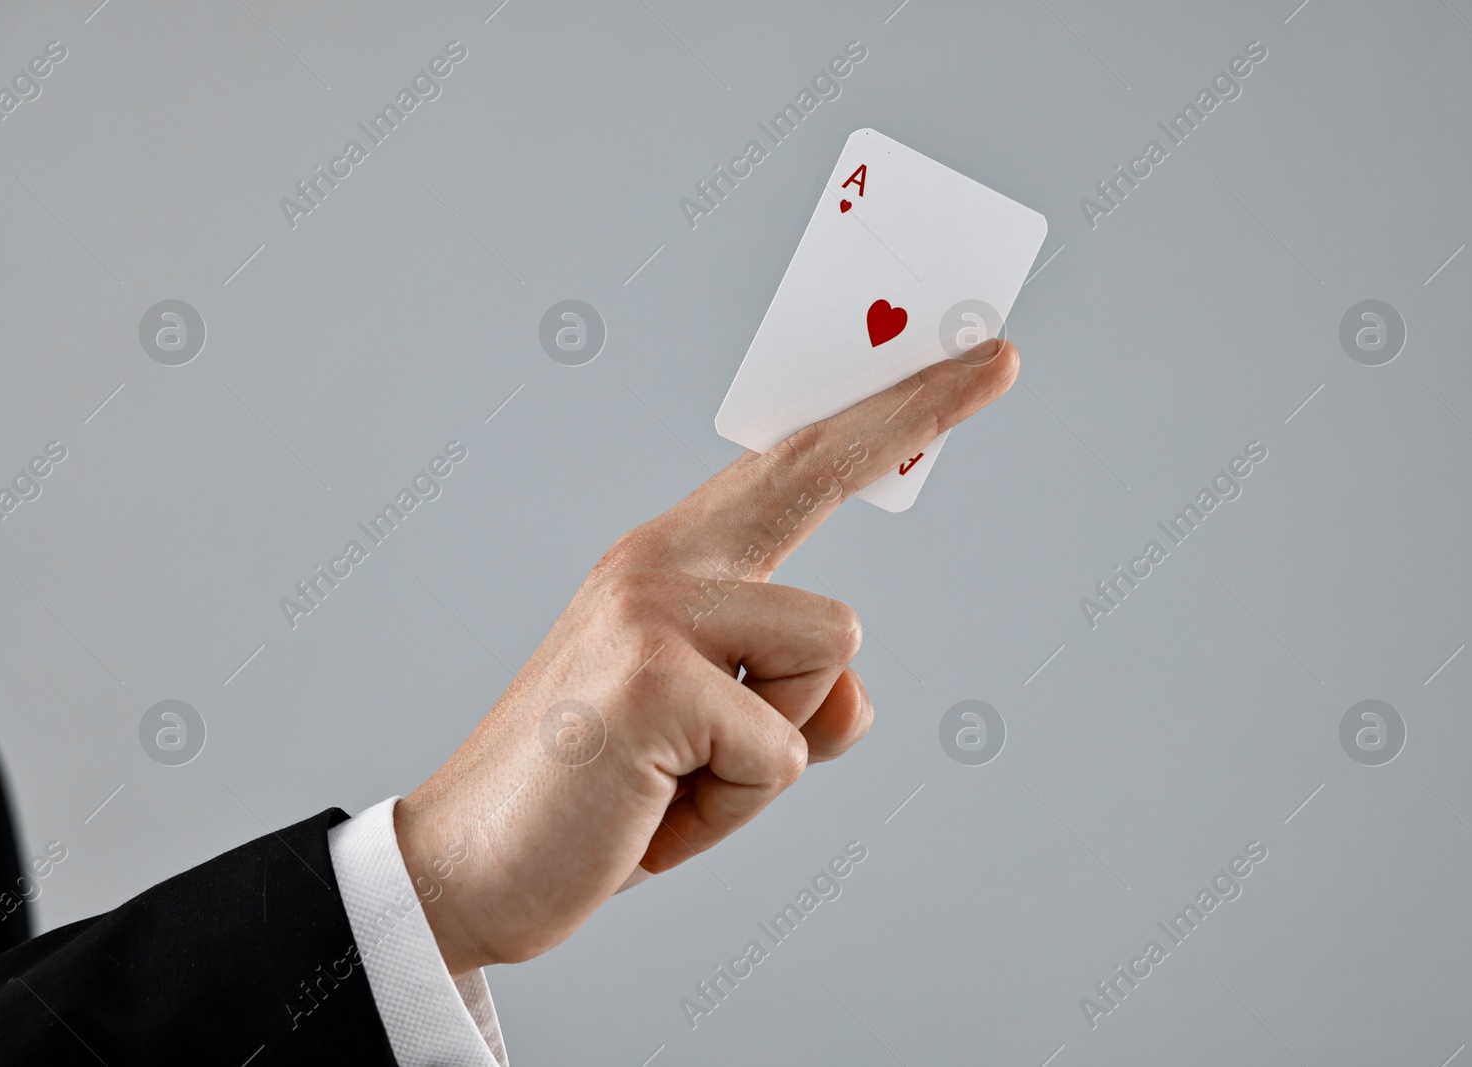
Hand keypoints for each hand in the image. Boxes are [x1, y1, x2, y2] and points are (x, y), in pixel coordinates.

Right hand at [394, 339, 1018, 971]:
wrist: (465, 870)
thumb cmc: (596, 799)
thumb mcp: (712, 745)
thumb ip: (793, 704)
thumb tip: (855, 694)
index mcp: (669, 566)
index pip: (791, 470)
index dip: (881, 419)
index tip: (971, 368)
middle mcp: (659, 564)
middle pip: (815, 469)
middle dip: (915, 408)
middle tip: (1006, 356)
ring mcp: (652, 611)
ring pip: (829, 657)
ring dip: (775, 749)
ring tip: (680, 783)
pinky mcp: (653, 678)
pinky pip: (783, 751)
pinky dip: (734, 806)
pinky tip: (653, 808)